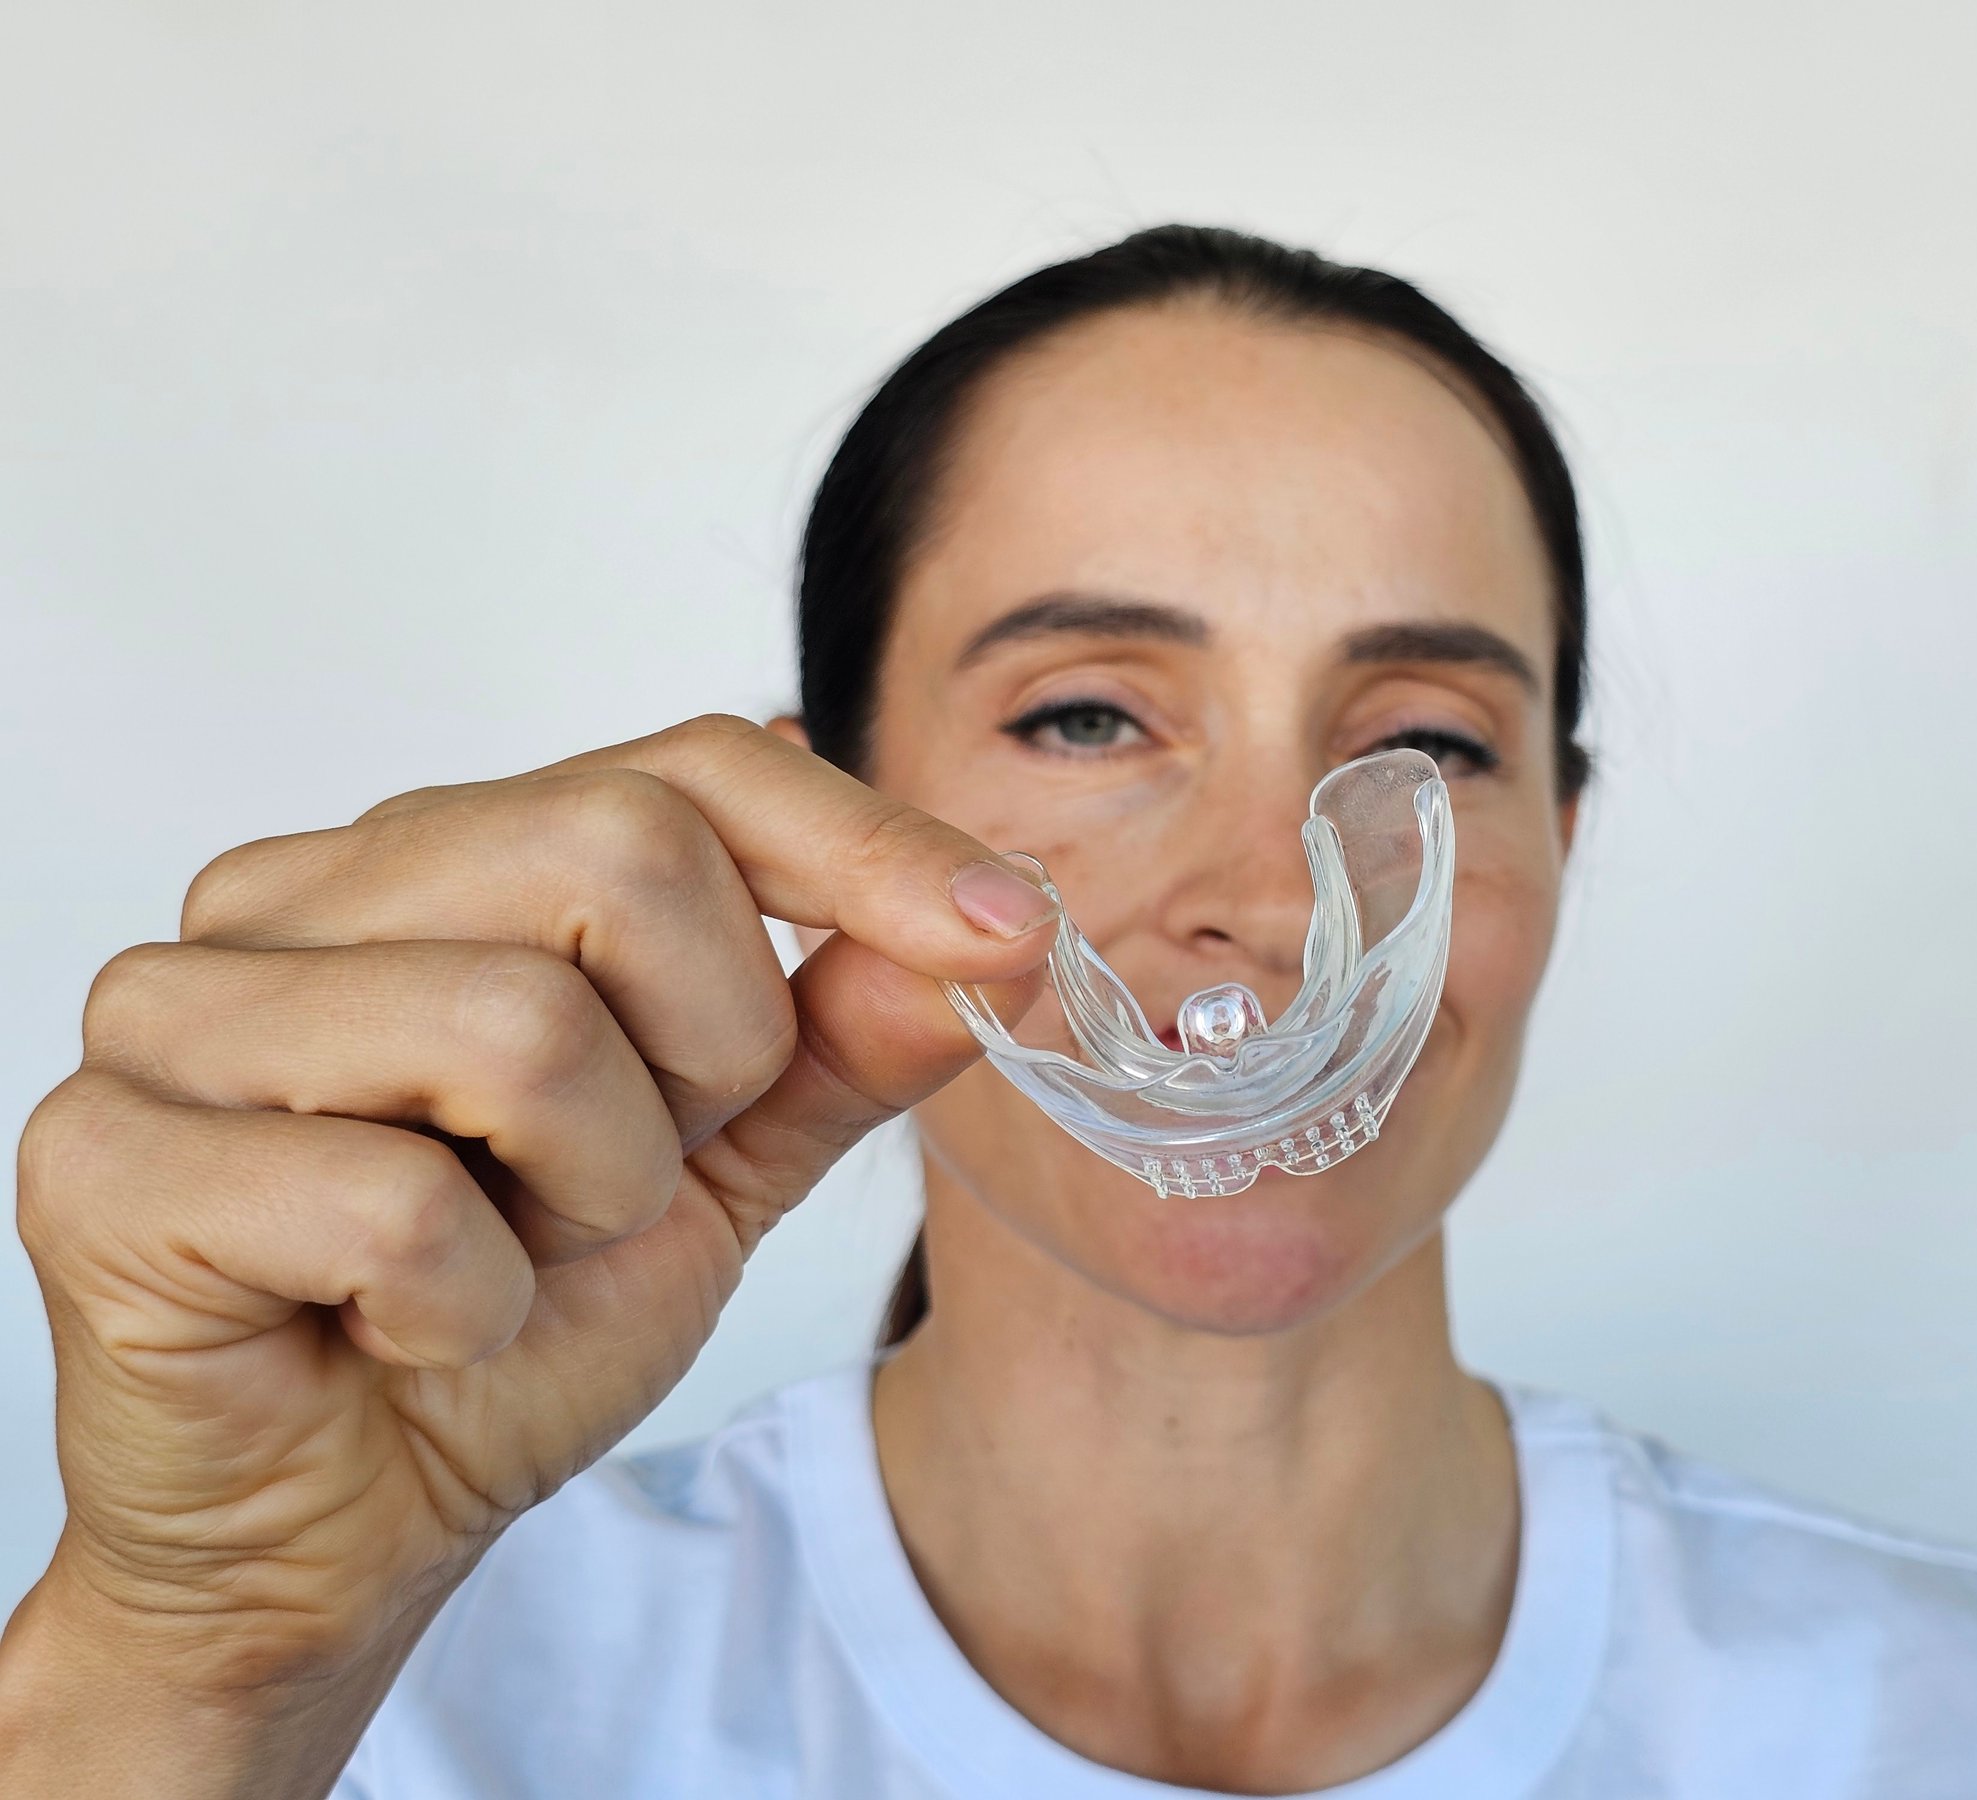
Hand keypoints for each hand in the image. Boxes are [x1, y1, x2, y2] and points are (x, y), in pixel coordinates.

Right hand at [1, 713, 1056, 1794]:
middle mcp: (296, 893)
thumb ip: (836, 1046)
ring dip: (588, 1194)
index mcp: (438, 861)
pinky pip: (395, 1199)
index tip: (1007, 935)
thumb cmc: (509, 1322)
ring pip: (521, 1023)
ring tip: (514, 1253)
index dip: (868, 845)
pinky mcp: (106, 1159)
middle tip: (639, 1177)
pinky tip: (406, 1329)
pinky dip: (467, 1304)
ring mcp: (176, 1010)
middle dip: (708, 1053)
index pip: (684, 769)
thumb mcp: (720, 1172)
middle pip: (618, 852)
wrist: (344, 1528)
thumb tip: (984, 930)